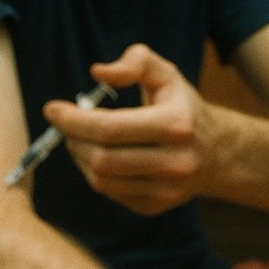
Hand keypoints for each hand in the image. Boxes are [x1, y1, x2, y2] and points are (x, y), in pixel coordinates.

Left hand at [43, 45, 206, 215]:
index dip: (74, 120)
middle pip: (102, 159)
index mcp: (176, 125)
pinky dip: (95, 174)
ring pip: (101, 180)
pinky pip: (110, 193)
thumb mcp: (166, 74)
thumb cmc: (181, 107)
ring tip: (79, 139)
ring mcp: (166, 190)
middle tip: (65, 125)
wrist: (216, 152)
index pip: (110, 128)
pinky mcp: (155, 206)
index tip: (52, 109)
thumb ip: (135, 61)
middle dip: (73, 139)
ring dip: (79, 158)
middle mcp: (175, 162)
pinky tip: (98, 156)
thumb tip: (98, 73)